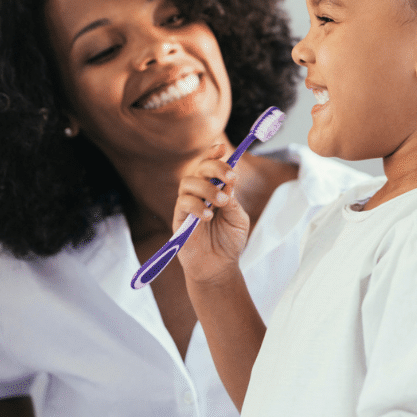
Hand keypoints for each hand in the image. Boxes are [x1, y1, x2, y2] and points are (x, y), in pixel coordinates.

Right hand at [174, 144, 249, 284]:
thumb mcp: (238, 218)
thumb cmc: (229, 241)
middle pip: (198, 169)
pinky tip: (208, 216)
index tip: (223, 149)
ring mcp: (187, 205)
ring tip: (221, 202)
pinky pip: (182, 203)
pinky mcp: (178, 219)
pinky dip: (196, 206)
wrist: (219, 267)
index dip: (213, 154)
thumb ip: (232, 199)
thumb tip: (228, 181)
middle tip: (230, 178)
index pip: (209, 166)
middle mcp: (198, 194)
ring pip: (187, 183)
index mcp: (214, 189)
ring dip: (207, 188)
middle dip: (214, 168)